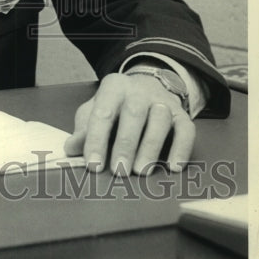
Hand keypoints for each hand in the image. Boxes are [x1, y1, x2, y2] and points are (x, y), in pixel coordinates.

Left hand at [63, 72, 194, 175]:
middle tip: (119, 171)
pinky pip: (186, 130)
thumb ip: (83, 129)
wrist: (148, 87)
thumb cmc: (115, 107)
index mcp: (113, 87)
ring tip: (141, 170)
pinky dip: (181, 148)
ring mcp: (162, 101)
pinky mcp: (182, 115)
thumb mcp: (95, 111)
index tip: (93, 165)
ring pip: (160, 120)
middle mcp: (139, 91)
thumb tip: (72, 148)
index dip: (96, 139)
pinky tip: (173, 167)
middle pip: (133, 114)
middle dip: (125, 144)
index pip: (102, 113)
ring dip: (150, 146)